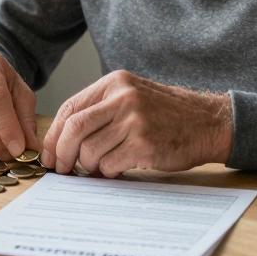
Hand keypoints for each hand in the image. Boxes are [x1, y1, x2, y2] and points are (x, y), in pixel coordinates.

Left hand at [41, 70, 231, 177]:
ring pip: (90, 151)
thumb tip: (63, 139)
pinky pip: (110, 164)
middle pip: (74, 128)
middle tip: (62, 169)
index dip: (55, 134)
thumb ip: (100, 109)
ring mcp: (134, 120)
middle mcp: (123, 98)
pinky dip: (108, 172)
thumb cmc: (166, 114)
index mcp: (115, 83)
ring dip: (90, 166)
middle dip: (62, 153)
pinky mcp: (144, 144)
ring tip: (101, 168)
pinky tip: (119, 169)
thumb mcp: (132, 96)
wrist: (207, 122)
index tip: (49, 153)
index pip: (70, 108)